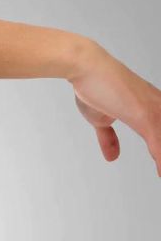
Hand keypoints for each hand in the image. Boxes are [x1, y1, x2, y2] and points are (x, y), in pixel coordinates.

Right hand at [70, 41, 160, 175]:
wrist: (87, 68)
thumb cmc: (93, 86)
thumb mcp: (101, 120)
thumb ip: (108, 138)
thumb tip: (113, 156)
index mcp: (150, 106)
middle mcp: (158, 106)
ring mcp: (153, 109)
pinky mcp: (144, 113)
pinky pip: (157, 142)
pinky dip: (159, 158)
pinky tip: (160, 172)